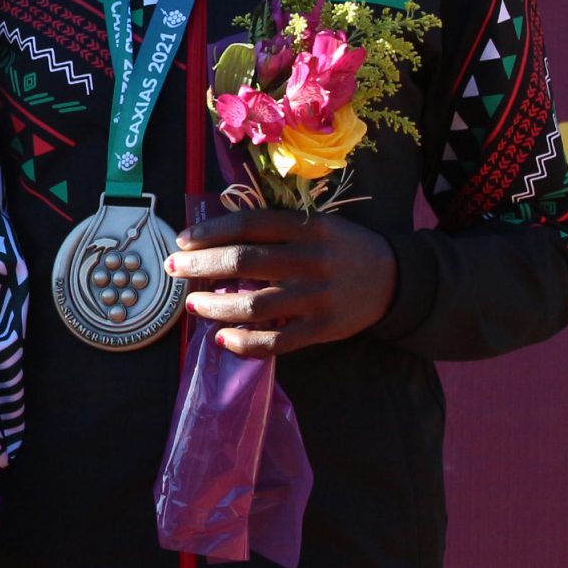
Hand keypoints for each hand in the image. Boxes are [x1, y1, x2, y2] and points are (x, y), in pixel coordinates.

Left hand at [166, 208, 395, 357]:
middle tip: (174, 269)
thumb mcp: (316, 226)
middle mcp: (311, 260)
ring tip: (193, 305)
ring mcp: (316, 297)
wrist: (394, 280)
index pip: (250, 225)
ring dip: (215, 306)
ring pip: (254, 305)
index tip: (182, 240)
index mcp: (308, 228)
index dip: (211, 232)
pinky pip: (276, 341)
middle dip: (200, 266)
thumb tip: (214, 240)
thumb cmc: (340, 249)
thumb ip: (275, 231)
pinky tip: (222, 338)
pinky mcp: (321, 328)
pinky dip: (245, 343)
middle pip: (244, 261)